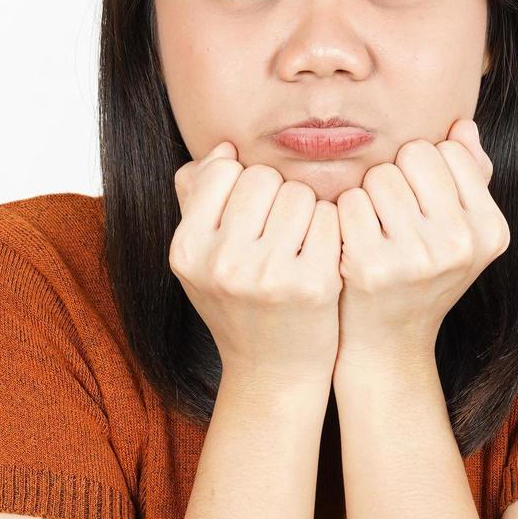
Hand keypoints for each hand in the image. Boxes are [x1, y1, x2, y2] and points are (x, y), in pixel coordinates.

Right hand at [170, 141, 342, 391]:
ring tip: (299, 243)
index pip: (226, 170)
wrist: (273, 369)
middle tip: (279, 232)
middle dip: (278, 195)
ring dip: (307, 210)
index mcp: (187, 250)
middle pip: (264, 177)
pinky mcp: (313, 285)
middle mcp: (222, 263)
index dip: (246, 185)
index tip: (251, 215)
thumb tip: (224, 149)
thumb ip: (197, 196)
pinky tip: (322, 254)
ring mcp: (268, 276)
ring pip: (300, 194)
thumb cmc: (238, 302)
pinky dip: (330, 229)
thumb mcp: (200, 256)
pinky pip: (330, 218)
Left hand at [334, 118, 509, 368]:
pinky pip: (351, 201)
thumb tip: (462, 125)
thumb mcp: (459, 230)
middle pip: (414, 156)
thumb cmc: (421, 271)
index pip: (448, 149)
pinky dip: (345, 214)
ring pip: (380, 175)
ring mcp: (417, 258)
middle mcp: (461, 244)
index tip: (421, 204)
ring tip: (376, 229)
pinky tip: (353, 242)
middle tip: (394, 217)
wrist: (388, 340)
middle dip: (397, 176)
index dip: (424, 169)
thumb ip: (469, 174)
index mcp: (491, 230)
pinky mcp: (372, 266)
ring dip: (369, 194)